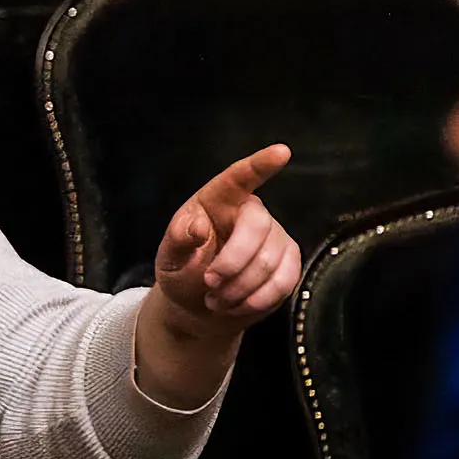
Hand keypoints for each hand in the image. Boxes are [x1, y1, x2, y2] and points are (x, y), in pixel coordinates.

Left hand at [150, 145, 300, 339]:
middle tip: (209, 283)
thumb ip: (179, 239)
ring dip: (239, 289)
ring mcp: (274, 236)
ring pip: (269, 261)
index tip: (281, 152)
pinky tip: (238, 304)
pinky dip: (257, 299)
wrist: (199, 306)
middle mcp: (250, 213)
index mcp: (217, 201)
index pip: (239, 178)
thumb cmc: (183, 273)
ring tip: (216, 299)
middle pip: (257, 227)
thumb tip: (198, 226)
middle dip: (232, 263)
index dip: (261, 164)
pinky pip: (284, 280)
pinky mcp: (288, 262)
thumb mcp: (169, 257)